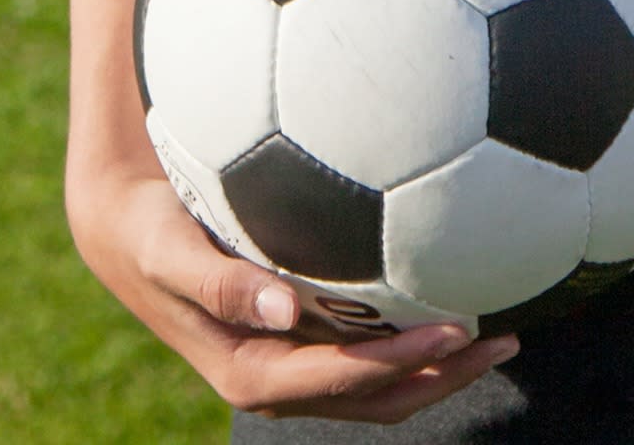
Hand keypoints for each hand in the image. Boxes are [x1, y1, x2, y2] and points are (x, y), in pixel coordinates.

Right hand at [67, 158, 513, 422]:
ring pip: (380, 387)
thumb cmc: (152, 234)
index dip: (404, 361)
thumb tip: (283, 306)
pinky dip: (412, 342)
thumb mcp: (171, 253)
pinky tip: (448, 298)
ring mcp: (294, 368)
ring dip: (439, 368)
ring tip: (498, 332)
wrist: (129, 236)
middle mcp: (279, 382)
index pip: (345, 379)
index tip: (458, 327)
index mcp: (251, 373)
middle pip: (378, 398)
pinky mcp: (301, 345)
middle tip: (503, 338)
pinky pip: (368, 357)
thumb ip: (220, 282)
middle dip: (443, 376)